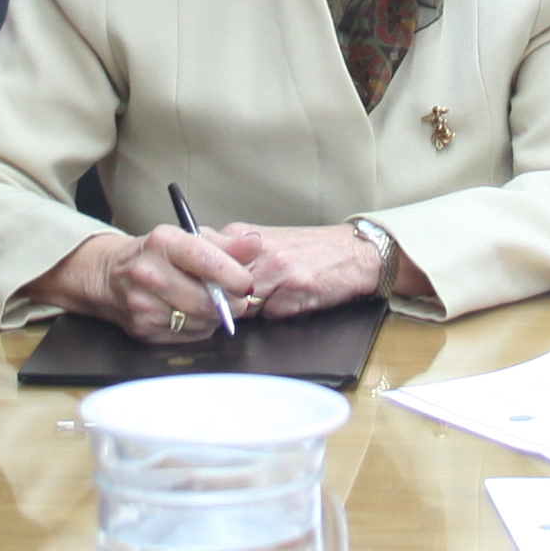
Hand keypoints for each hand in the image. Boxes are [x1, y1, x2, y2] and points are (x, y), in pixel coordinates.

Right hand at [54, 224, 260, 340]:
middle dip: (230, 302)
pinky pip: (188, 336)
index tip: (247, 283)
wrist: (110, 275)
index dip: (233, 275)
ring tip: (213, 303)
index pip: (206, 260)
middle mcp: (149, 273)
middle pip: (205, 298)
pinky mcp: (143, 328)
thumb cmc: (158, 255)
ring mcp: (143, 304)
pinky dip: (199, 328)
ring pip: (200, 321)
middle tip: (238, 298)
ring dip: (215, 316)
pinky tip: (193, 314)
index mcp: (163, 243)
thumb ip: (227, 244)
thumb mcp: (191, 239)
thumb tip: (255, 244)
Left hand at [213, 221, 390, 314]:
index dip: (200, 281)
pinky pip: (268, 315)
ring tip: (271, 295)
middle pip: (218, 287)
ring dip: (250, 309)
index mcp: (243, 234)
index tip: (204, 289)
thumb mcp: (263, 242)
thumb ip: (231, 255)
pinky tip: (290, 299)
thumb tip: (197, 277)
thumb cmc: (307, 250)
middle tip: (240, 298)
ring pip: (240, 305)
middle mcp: (255, 250)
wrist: (352, 253)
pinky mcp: (292, 291)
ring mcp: (275, 270)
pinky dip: (275, 313)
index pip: (201, 261)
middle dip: (223, 299)